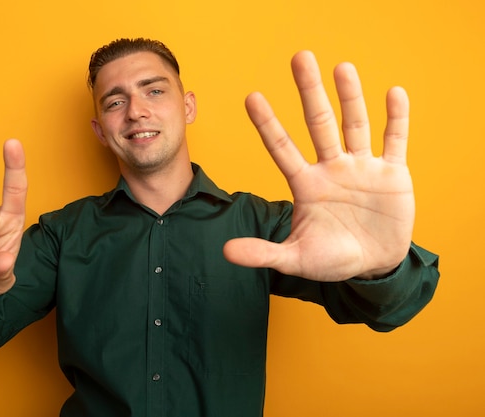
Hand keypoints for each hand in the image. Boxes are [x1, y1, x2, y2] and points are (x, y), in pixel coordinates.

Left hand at [223, 51, 413, 281]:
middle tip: (300, 57)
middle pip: (318, 123)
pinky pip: (394, 141)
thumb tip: (226, 252)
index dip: (268, 124)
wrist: (374, 265)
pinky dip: (396, 119)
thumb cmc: (332, 259)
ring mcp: (362, 168)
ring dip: (350, 97)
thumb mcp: (296, 258)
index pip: (282, 148)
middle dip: (309, 92)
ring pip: (354, 125)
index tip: (251, 97)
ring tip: (342, 68)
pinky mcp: (392, 174)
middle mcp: (331, 168)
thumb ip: (263, 253)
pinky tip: (393, 94)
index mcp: (305, 184)